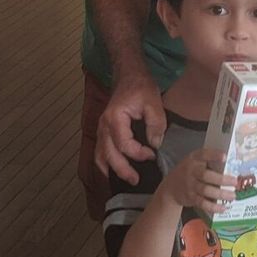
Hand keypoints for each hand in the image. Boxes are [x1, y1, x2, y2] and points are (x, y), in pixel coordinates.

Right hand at [95, 70, 165, 184]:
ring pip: (100, 155)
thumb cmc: (141, 87)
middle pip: (108, 154)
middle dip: (122, 170)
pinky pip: (100, 151)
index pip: (123, 144)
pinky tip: (114, 172)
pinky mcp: (103, 131)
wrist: (129, 75)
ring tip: (125, 180)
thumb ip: (155, 123)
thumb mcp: (153, 101)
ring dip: (111, 169)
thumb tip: (155, 144)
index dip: (138, 153)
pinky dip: (106, 163)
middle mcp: (104, 125)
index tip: (152, 155)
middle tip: (136, 180)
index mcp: (115, 118)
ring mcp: (101, 129)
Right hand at [163, 149, 235, 217]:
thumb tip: (233, 165)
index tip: (225, 157)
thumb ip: (209, 162)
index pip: (203, 154)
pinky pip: (202, 203)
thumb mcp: (195, 162)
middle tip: (235, 182)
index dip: (214, 155)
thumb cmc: (190, 171)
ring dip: (220, 194)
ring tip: (233, 196)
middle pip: (206, 175)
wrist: (171, 187)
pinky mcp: (191, 198)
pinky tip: (223, 208)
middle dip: (222, 179)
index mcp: (194, 158)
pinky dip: (213, 207)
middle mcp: (191, 171)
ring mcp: (190, 185)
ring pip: (205, 190)